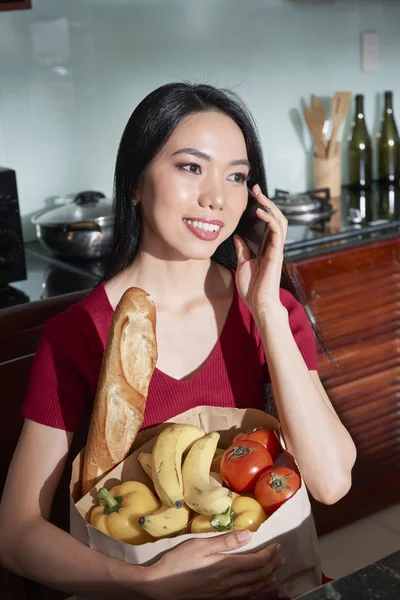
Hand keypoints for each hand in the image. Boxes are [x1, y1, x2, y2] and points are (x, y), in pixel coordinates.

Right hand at [139, 530, 282, 598]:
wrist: (160, 587)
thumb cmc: (178, 562)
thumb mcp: (200, 545)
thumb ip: (225, 541)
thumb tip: (248, 535)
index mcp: (226, 567)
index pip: (256, 561)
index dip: (269, 554)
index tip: (277, 546)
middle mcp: (229, 584)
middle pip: (258, 577)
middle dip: (272, 567)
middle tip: (281, 558)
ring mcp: (224, 596)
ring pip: (253, 591)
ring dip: (267, 583)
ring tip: (276, 577)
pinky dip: (256, 596)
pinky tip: (257, 593)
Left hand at [234, 184, 287, 319]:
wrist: (258, 303)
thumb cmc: (251, 287)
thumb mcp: (242, 263)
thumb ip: (242, 249)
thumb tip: (237, 235)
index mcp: (265, 247)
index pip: (266, 222)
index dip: (261, 207)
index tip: (251, 195)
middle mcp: (273, 245)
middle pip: (275, 217)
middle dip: (266, 201)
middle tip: (256, 189)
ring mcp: (276, 248)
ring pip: (280, 221)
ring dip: (270, 206)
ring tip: (260, 196)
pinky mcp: (277, 253)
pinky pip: (277, 231)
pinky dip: (271, 220)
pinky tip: (262, 213)